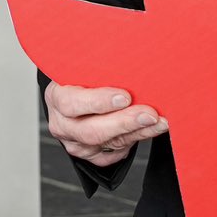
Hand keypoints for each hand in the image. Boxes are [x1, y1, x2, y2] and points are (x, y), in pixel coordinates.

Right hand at [45, 81, 166, 167]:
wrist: (79, 97)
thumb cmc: (84, 77)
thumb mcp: (83, 69)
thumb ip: (100, 70)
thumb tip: (130, 61)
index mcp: (57, 97)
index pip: (72, 103)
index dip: (98, 101)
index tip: (125, 96)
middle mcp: (63, 124)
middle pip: (91, 130)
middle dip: (124, 122)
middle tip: (148, 114)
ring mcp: (76, 143)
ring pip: (108, 143)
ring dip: (138, 132)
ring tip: (158, 122)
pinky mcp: (91, 155)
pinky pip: (115, 153)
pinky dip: (136, 141)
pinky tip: (150, 130)